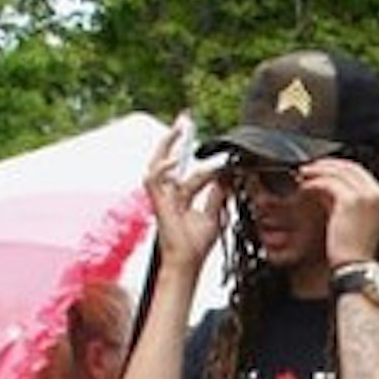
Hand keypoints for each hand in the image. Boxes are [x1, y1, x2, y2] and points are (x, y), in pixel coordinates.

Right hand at [143, 114, 226, 275]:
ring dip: (165, 146)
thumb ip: (217, 195)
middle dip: (174, 138)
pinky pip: (154, 180)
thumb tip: (224, 178)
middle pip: (167, 159)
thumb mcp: (214, 214)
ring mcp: (161, 197)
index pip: (188, 170)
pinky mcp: (157, 202)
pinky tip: (174, 161)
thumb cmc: (198, 243)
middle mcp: (169, 193)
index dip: (197, 156)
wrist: (189, 260)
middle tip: (184, 118)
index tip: (206, 141)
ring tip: (176, 129)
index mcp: (180, 195)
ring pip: (156, 164)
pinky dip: (163, 169)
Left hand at [303, 155, 378, 274]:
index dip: (338, 167)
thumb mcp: (354, 220)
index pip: (359, 172)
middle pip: (349, 167)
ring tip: (302, 176)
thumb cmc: (353, 252)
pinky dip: (313, 183)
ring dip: (317, 172)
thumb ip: (345, 201)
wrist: (355, 269)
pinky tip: (303, 188)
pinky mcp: (351, 201)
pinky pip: (328, 183)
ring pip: (338, 172)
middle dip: (326, 165)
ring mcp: (367, 196)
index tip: (321, 169)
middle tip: (308, 169)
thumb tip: (328, 187)